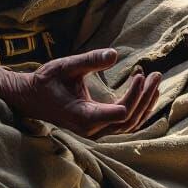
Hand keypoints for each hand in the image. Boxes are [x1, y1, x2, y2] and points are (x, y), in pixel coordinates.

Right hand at [0, 48, 161, 138]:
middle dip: (146, 97)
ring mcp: (96, 132)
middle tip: (156, 74)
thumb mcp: (66, 66)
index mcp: (84, 116)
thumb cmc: (47, 81)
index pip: (121, 113)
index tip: (139, 73)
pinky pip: (124, 124)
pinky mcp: (98, 129)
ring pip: (130, 125)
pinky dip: (138, 109)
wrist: (31, 99)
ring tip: (155, 80)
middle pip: (130, 119)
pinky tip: (146, 93)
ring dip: (145, 103)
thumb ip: (90, 61)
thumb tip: (114, 54)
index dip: (135, 95)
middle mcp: (92, 130)